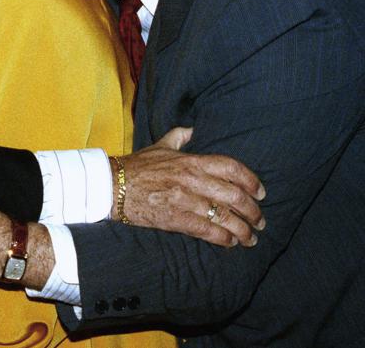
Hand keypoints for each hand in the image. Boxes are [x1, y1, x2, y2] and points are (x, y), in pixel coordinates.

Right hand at [119, 127, 265, 247]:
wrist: (110, 185)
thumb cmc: (136, 166)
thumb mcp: (158, 146)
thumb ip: (178, 137)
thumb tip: (191, 129)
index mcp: (191, 160)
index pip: (232, 168)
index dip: (252, 181)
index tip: (261, 193)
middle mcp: (192, 179)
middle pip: (235, 195)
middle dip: (253, 211)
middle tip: (260, 220)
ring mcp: (184, 200)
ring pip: (225, 216)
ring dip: (243, 230)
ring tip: (250, 238)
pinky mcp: (175, 218)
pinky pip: (207, 231)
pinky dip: (223, 239)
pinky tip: (230, 243)